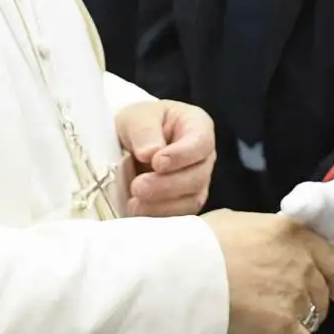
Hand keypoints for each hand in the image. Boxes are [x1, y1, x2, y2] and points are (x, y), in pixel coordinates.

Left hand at [115, 100, 215, 215]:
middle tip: (138, 187)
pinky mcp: (184, 203)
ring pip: (191, 200)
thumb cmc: (140, 123)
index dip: (181, 155)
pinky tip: (138, 212)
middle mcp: (203, 157)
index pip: (200, 143)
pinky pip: (179, 216)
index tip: (157, 162)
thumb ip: (144, 131)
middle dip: (167, 185)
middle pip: (198, 176)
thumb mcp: (137, 117)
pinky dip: (159, 216)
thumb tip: (150, 153)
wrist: (130, 143)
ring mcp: (197, 182)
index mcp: (198, 127)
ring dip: (162, 205)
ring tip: (134, 203)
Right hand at [204, 211, 333, 333]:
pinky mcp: (284, 326)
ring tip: (289, 331)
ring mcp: (295, 295)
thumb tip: (255, 238)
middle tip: (300, 310)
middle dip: (314, 302)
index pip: (328, 257)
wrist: (189, 273)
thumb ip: (257, 229)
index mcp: (292, 233)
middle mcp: (301, 262)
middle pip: (322, 291)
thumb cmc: (203, 243)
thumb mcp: (234, 220)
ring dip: (304, 325)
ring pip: (313, 317)